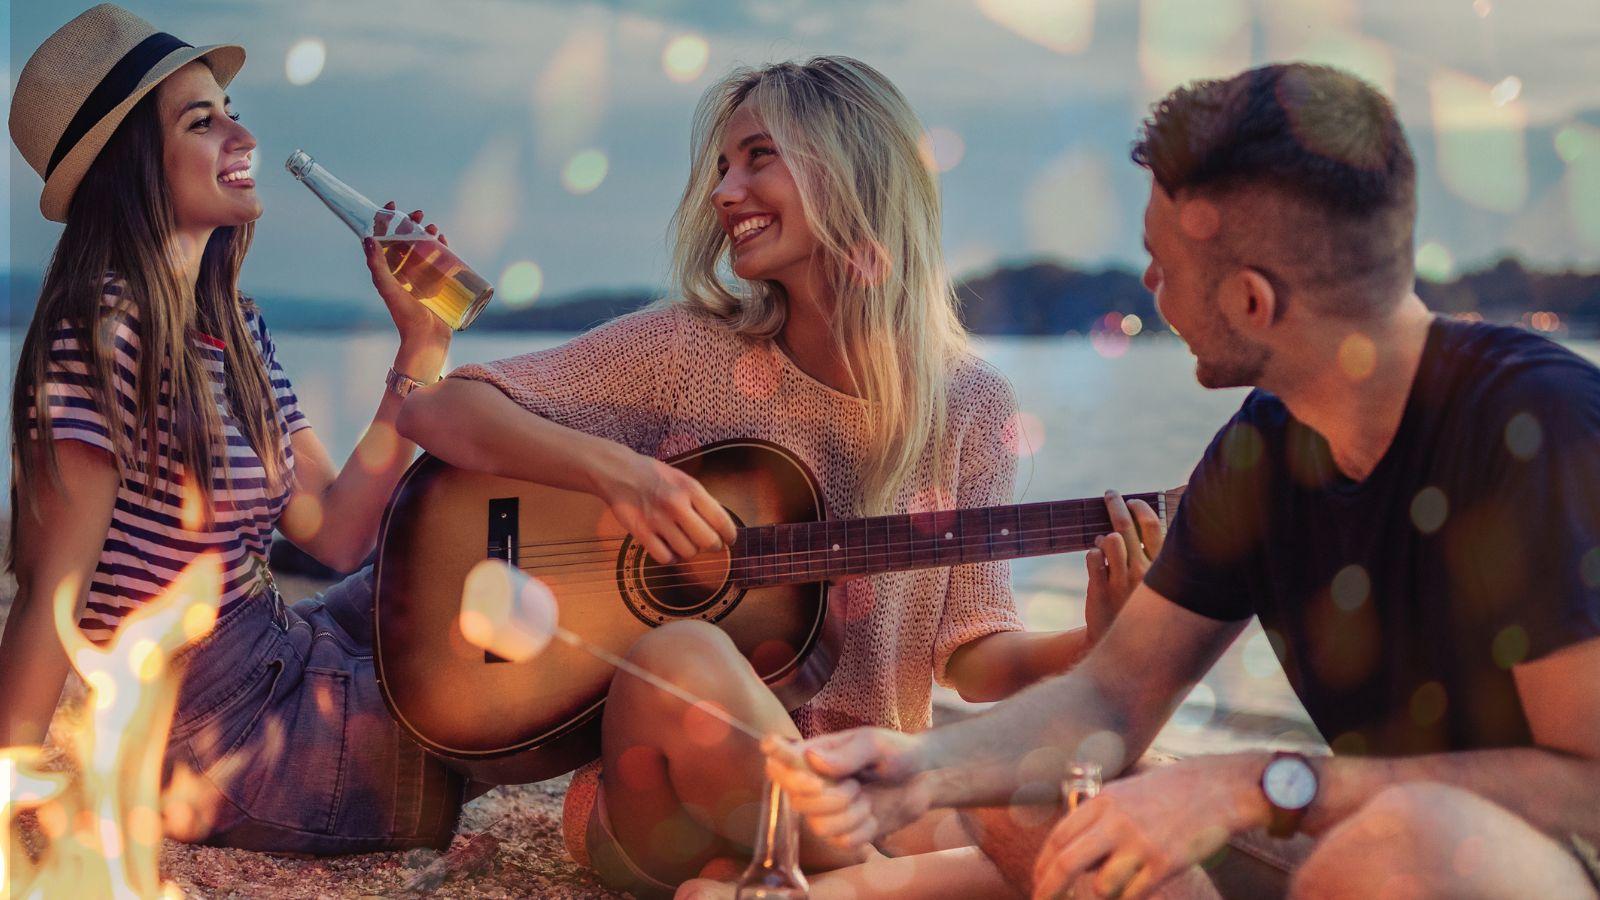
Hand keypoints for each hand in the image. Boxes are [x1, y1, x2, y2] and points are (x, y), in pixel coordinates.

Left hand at [362, 201, 452, 349]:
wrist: (426, 337)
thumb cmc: (404, 315)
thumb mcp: (387, 288)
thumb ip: (377, 266)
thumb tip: (367, 239)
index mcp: (388, 269)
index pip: (386, 239)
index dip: (387, 221)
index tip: (392, 206)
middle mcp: (403, 270)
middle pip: (406, 240)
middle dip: (412, 224)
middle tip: (419, 215)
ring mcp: (421, 275)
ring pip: (424, 247)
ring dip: (428, 233)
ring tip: (434, 228)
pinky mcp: (437, 282)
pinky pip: (439, 260)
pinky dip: (442, 247)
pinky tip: (444, 241)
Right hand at [593, 449, 737, 563]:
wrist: (619, 472)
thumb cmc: (655, 477)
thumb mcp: (683, 479)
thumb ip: (702, 500)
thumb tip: (722, 527)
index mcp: (690, 488)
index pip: (721, 520)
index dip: (730, 535)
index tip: (730, 540)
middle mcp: (676, 504)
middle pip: (708, 541)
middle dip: (713, 546)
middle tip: (710, 544)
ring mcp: (657, 520)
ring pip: (688, 552)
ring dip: (691, 551)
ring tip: (686, 542)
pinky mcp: (641, 532)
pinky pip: (665, 558)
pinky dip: (672, 558)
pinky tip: (671, 550)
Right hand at [763, 729, 930, 851]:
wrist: (924, 779)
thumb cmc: (897, 752)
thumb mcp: (875, 744)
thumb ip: (847, 753)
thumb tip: (813, 760)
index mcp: (815, 754)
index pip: (777, 762)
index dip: (785, 773)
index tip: (815, 779)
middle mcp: (813, 783)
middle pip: (796, 801)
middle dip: (832, 799)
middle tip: (856, 785)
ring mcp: (826, 810)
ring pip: (818, 826)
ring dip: (850, 816)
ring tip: (866, 800)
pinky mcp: (842, 831)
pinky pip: (841, 842)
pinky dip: (863, 831)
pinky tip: (872, 817)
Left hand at [1032, 755, 1266, 899]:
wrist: (1216, 789)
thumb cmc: (1167, 793)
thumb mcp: (1124, 793)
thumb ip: (1095, 817)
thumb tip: (1070, 851)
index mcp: (1102, 802)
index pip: (1058, 839)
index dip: (1042, 866)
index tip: (1038, 882)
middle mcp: (1116, 822)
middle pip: (1066, 864)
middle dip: (1048, 890)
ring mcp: (1140, 844)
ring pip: (1100, 887)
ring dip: (1102, 894)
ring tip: (1117, 884)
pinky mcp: (1164, 864)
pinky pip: (1132, 895)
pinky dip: (1128, 897)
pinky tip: (1134, 889)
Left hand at [1085, 491, 1162, 642]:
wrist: (1127, 648)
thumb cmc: (1143, 607)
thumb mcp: (1157, 583)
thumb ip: (1152, 555)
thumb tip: (1142, 521)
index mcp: (1162, 568)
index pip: (1153, 525)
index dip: (1141, 508)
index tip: (1134, 501)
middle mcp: (1144, 572)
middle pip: (1126, 526)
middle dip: (1116, 505)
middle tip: (1110, 494)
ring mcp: (1122, 581)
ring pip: (1109, 539)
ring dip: (1104, 537)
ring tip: (1105, 544)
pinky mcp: (1101, 589)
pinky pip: (1092, 555)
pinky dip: (1093, 553)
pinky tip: (1098, 561)